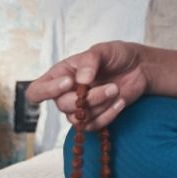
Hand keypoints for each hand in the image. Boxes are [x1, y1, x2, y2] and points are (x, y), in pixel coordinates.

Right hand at [25, 41, 150, 132]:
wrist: (139, 67)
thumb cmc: (117, 55)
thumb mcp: (104, 50)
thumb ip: (90, 61)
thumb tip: (80, 79)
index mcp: (61, 74)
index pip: (37, 91)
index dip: (47, 91)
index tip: (69, 82)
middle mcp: (66, 93)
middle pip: (63, 106)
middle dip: (88, 98)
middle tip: (111, 86)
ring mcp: (79, 107)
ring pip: (78, 118)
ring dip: (100, 105)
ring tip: (117, 90)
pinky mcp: (94, 117)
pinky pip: (92, 126)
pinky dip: (108, 115)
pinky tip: (120, 101)